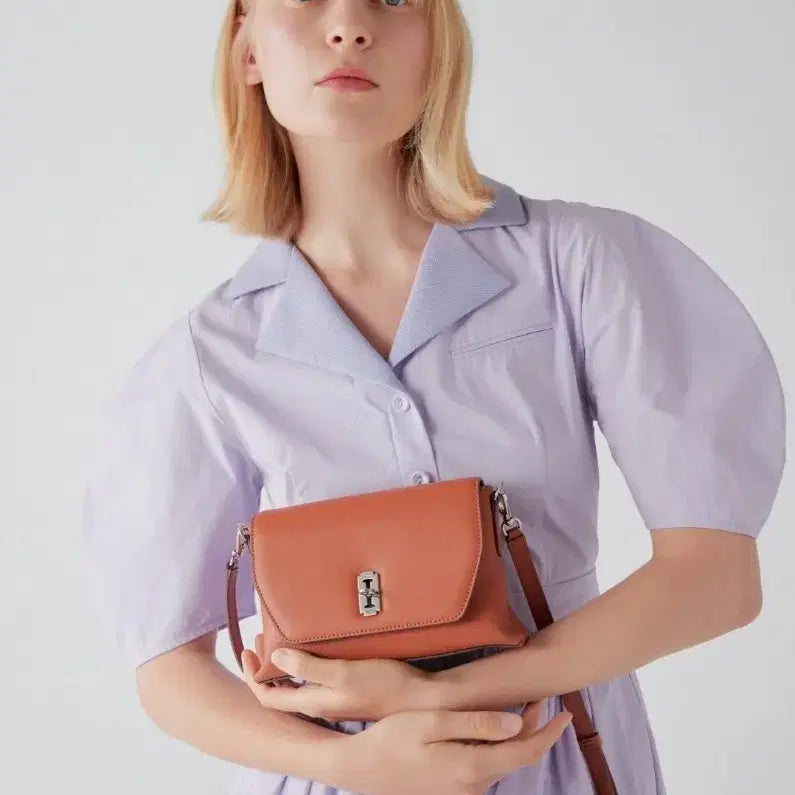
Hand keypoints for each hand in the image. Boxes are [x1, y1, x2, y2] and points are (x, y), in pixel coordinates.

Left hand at [240, 636, 433, 721]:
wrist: (418, 697)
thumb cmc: (383, 684)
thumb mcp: (343, 673)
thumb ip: (308, 667)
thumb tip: (275, 657)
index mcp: (313, 703)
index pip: (268, 697)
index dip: (252, 676)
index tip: (247, 650)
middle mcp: (319, 704)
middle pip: (279, 691)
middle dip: (264, 666)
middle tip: (260, 639)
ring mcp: (333, 699)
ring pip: (296, 685)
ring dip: (283, 664)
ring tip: (280, 638)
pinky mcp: (347, 690)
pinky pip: (314, 679)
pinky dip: (303, 664)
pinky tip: (313, 646)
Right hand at [325, 700, 572, 794]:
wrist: (360, 770)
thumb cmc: (392, 739)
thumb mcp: (432, 721)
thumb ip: (476, 723)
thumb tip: (517, 725)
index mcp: (473, 767)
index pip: (525, 751)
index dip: (549, 732)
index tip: (566, 712)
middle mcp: (475, 786)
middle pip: (517, 758)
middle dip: (535, 731)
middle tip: (542, 701)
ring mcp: (464, 792)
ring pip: (502, 763)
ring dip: (517, 739)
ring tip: (522, 709)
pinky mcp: (453, 790)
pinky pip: (486, 768)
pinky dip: (498, 748)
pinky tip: (492, 730)